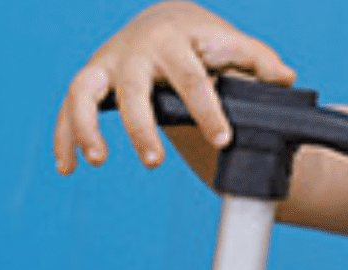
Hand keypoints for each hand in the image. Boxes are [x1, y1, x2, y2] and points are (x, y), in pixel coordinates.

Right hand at [55, 3, 295, 173]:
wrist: (166, 23)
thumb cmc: (204, 43)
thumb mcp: (234, 48)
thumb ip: (258, 63)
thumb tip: (284, 78)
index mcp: (177, 40)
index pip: (192, 76)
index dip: (207, 109)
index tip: (222, 139)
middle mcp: (138, 49)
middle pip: (133, 87)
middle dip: (140, 125)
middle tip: (154, 161)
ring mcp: (109, 64)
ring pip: (85, 89)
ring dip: (85, 125)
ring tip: (97, 160)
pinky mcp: (91, 80)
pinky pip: (68, 108)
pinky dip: (64, 136)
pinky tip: (66, 168)